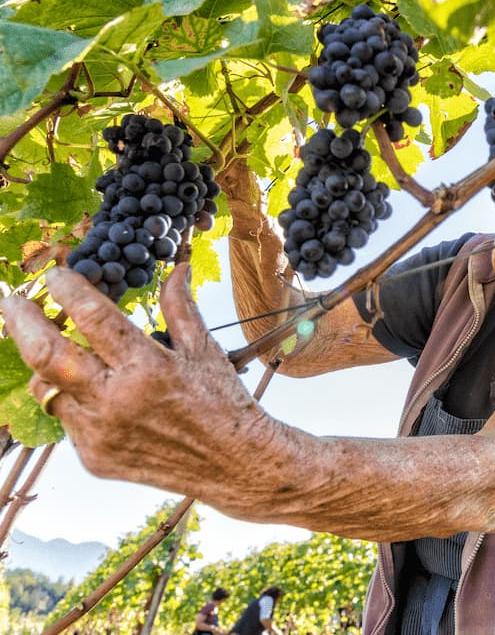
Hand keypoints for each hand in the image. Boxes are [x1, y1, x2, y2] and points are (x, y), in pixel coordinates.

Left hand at [0, 264, 278, 502]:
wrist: (235, 465)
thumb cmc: (224, 403)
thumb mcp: (205, 350)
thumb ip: (180, 307)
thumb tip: (176, 267)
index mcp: (149, 368)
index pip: (94, 318)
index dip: (68, 290)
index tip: (55, 274)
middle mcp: (118, 402)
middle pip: (46, 356)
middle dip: (21, 322)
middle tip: (11, 300)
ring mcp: (101, 434)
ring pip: (48, 390)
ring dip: (46, 365)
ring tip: (52, 348)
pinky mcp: (94, 458)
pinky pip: (67, 420)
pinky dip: (73, 399)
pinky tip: (92, 391)